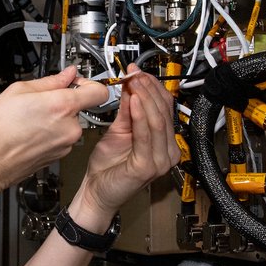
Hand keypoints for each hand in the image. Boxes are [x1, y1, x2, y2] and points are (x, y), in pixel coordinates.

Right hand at [0, 67, 108, 193]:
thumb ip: (50, 81)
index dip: (89, 83)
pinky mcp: (58, 157)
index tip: (78, 82)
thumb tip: (67, 75)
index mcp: (62, 106)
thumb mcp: (18, 91)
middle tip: (39, 101)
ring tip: (29, 119)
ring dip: (54, 119)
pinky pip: (61, 138)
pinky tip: (29, 132)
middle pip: (80, 107)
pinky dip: (49, 133)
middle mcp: (69, 128)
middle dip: (63, 102)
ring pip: (69, 123)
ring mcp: (65, 145)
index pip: (99, 91)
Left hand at [76, 64, 179, 216]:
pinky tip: (135, 102)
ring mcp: (160, 160)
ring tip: (134, 83)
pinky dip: (140, 116)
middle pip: (163, 112)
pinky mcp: (147, 166)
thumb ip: (127, 111)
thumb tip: (131, 87)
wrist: (97, 192)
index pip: (166, 107)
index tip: (138, 72)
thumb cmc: (108, 168)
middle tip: (135, 74)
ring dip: (145, 98)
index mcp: (164, 142)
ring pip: (157, 121)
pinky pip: (146, 136)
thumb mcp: (118, 131)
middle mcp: (168, 151)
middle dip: (148, 89)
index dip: (153, 87)